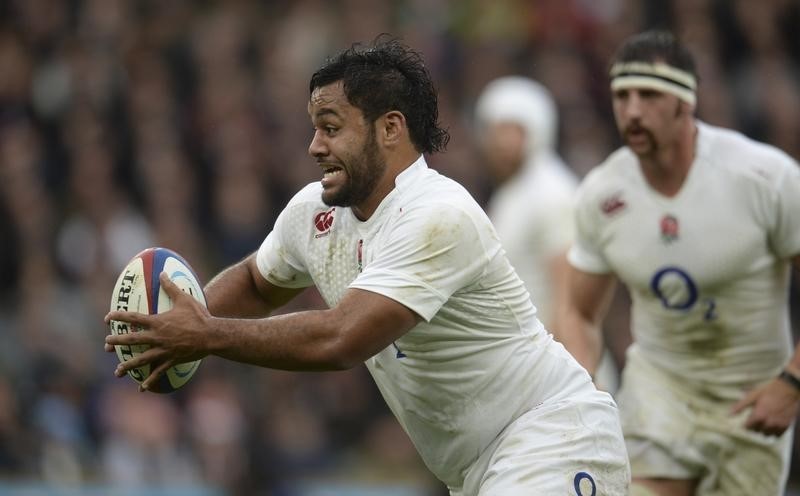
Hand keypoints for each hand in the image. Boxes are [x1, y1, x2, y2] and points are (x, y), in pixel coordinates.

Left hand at [104, 272, 212, 390]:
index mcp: (158, 322)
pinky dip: (150, 380)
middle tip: (107, 343)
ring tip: (118, 372)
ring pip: (142, 359)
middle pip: (132, 340)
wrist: (211, 335)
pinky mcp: (172, 360)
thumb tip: (162, 272)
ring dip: (128, 366)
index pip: (134, 318)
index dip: (119, 316)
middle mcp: (157, 337)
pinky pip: (159, 372)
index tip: (107, 317)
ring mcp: (164, 350)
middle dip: (118, 341)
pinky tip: (142, 387)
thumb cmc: (199, 316)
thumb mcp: (185, 299)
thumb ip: (171, 286)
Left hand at [730, 378, 799, 435]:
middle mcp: (768, 423)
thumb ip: (740, 406)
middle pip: (756, 431)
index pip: (748, 427)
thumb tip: (729, 414)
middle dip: (754, 425)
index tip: (746, 420)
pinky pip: (777, 435)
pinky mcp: (786, 426)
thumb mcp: (753, 396)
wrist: (788, 389)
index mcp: (759, 415)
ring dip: (763, 429)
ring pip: (766, 434)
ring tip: (763, 421)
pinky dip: (773, 431)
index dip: (746, 423)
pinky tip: (771, 424)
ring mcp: (778, 425)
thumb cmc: (769, 391)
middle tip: (756, 418)